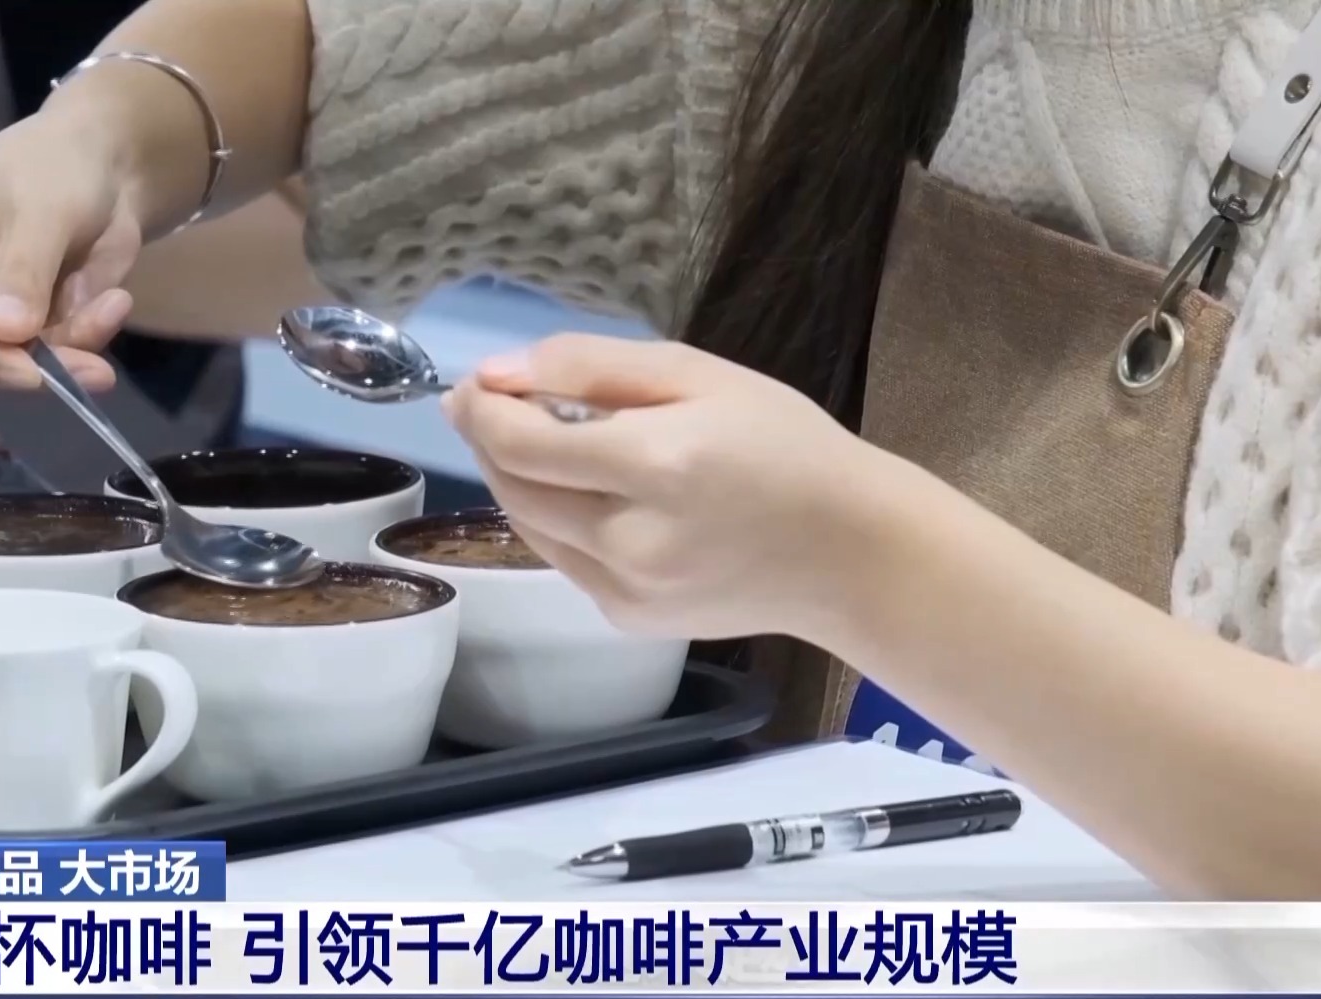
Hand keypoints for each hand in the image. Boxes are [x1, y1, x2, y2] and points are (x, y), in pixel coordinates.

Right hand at [0, 86, 141, 392]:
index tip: (35, 374)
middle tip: (97, 366)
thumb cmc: (54, 166)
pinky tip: (114, 303)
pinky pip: (44, 359)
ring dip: (70, 349)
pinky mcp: (11, 330)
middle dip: (34, 363)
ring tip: (114, 304)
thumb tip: (4, 331)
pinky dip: (84, 340)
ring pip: (11, 365)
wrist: (101, 164)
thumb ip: (23, 271)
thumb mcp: (43, 211)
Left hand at [445, 335, 894, 640]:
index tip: (470, 383)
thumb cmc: (785, 448)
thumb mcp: (701, 375)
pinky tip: (587, 493)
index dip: (481, 410)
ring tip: (535, 441)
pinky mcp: (629, 620)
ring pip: (530, 528)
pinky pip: (563, 560)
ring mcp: (627, 590)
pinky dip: (555, 521)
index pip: (523, 442)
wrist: (850, 555)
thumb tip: (500, 374)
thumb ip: (593, 367)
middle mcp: (632, 538)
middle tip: (487, 404)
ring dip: (515, 481)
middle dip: (488, 442)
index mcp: (656, 465)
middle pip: (515, 489)